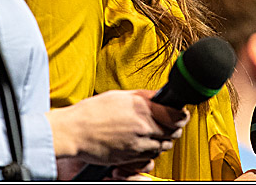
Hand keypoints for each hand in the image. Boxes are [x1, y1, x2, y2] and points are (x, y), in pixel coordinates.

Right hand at [47, 89, 188, 165]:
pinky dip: (150, 153)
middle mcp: (142, 129)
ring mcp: (136, 146)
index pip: (177, 116)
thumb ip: (143, 96)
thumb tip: (158, 96)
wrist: (73, 132)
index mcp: (142, 110)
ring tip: (154, 133)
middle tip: (168, 123)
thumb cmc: (91, 112)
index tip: (181, 113)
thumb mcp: (119, 95)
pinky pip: (149, 159)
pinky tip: (143, 145)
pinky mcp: (128, 158)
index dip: (182, 115)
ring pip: (162, 147)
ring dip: (162, 140)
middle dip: (173, 128)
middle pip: (173, 133)